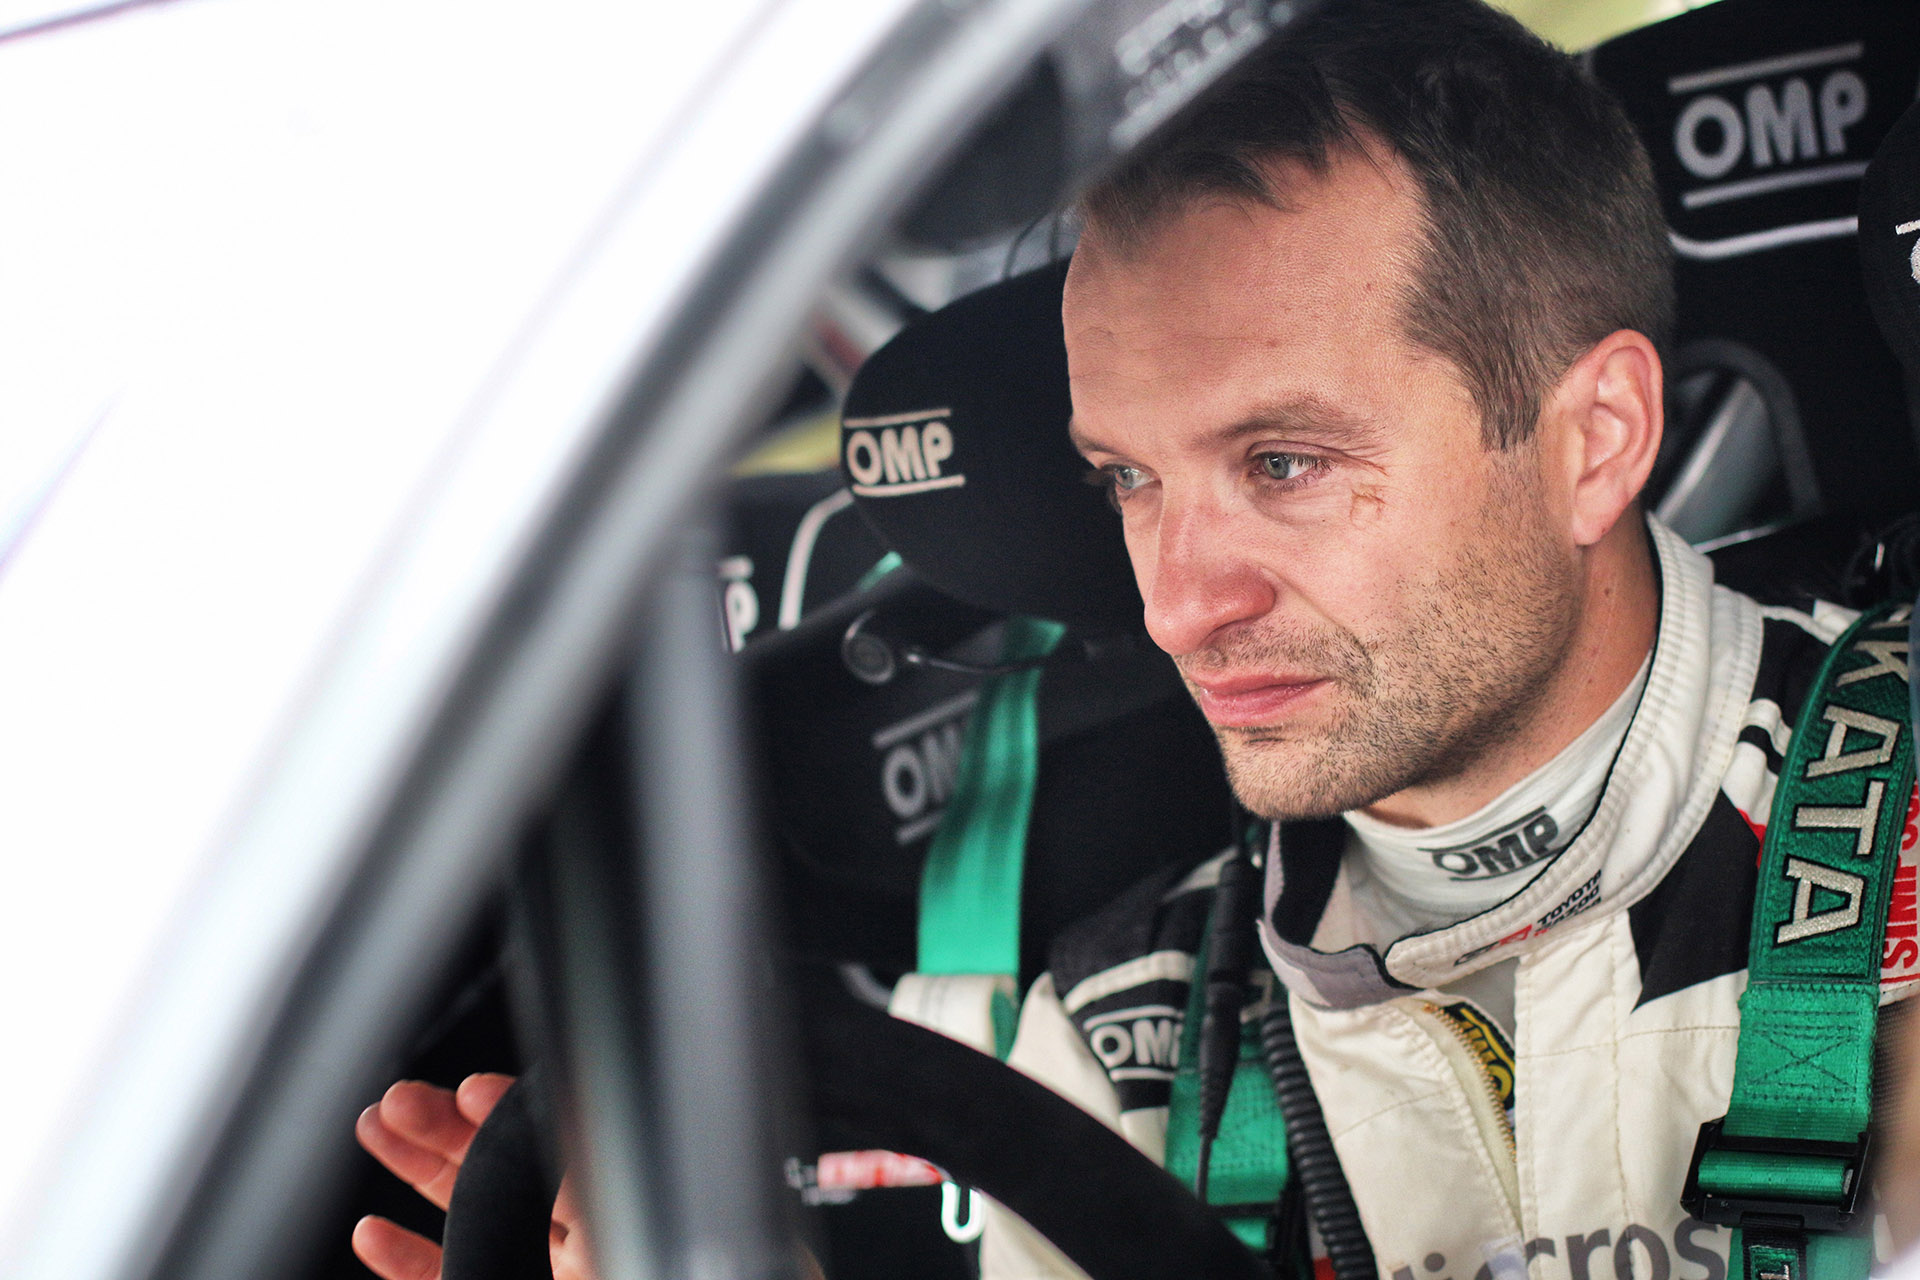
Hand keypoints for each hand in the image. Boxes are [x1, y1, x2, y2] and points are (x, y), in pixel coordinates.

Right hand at [352, 1073, 595, 1279]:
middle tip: (402, 1099)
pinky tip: (372, 1231)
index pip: (550, 1146)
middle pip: (495, 1170)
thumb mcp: (616, 1226)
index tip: (471, 1091)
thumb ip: (585, 1179)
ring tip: (376, 1126)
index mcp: (611, 1209)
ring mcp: (524, 1266)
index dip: (508, 1116)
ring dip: (415, 1168)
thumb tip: (563, 1113)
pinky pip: (437, 1277)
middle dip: (444, 1128)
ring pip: (462, 1215)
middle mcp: (568, 1241)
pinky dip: (401, 1258)